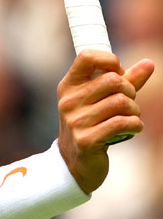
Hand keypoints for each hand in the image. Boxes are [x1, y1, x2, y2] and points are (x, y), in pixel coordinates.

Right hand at [57, 50, 154, 193]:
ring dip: (135, 110)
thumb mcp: (101, 99)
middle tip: (129, 101)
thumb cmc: (91, 123)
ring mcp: (76, 120)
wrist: (74, 162)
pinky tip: (133, 127)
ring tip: (132, 117)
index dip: (109, 60)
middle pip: (112, 80)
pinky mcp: (86, 140)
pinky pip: (122, 123)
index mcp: (68, 85)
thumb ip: (125, 81)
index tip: (119, 73)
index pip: (87, 56)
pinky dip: (135, 124)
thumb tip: (150, 63)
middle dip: (130, 90)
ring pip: (120, 102)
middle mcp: (69, 100)